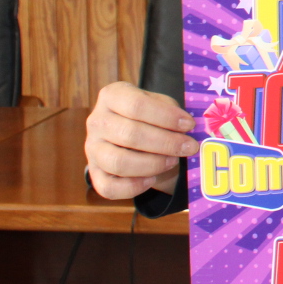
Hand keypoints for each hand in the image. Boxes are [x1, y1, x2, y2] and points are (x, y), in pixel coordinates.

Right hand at [84, 81, 198, 199]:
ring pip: (118, 162)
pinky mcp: (94, 173)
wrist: (135, 137)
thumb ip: (171, 112)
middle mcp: (97, 121)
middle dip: (166, 143)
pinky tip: (152, 180)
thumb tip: (187, 128)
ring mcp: (92, 149)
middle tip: (189, 147)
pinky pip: (109, 187)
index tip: (189, 125)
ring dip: (152, 164)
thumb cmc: (152, 117)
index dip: (166, 117)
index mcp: (112, 96)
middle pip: (130, 134)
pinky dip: (133, 187)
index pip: (136, 105)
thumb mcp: (162, 105)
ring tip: (173, 161)